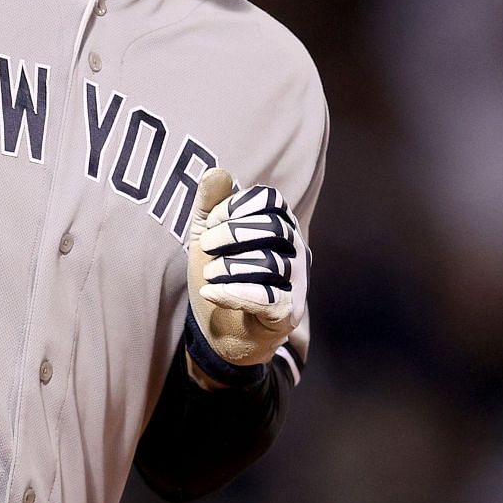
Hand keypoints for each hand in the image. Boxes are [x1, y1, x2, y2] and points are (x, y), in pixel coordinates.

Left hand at [186, 167, 306, 368]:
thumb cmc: (219, 276)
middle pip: (275, 228)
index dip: (237, 205)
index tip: (211, 222)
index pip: (270, 200)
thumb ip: (209, 205)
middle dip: (233, 233)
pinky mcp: (288, 314)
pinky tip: (211, 292)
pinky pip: (268, 297)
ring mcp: (297, 283)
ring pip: (271, 263)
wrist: (218, 330)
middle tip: (206, 246)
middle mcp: (296, 250)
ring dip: (229, 267)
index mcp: (279, 226)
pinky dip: (233, 293)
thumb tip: (217, 172)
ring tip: (209, 275)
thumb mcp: (205, 237)